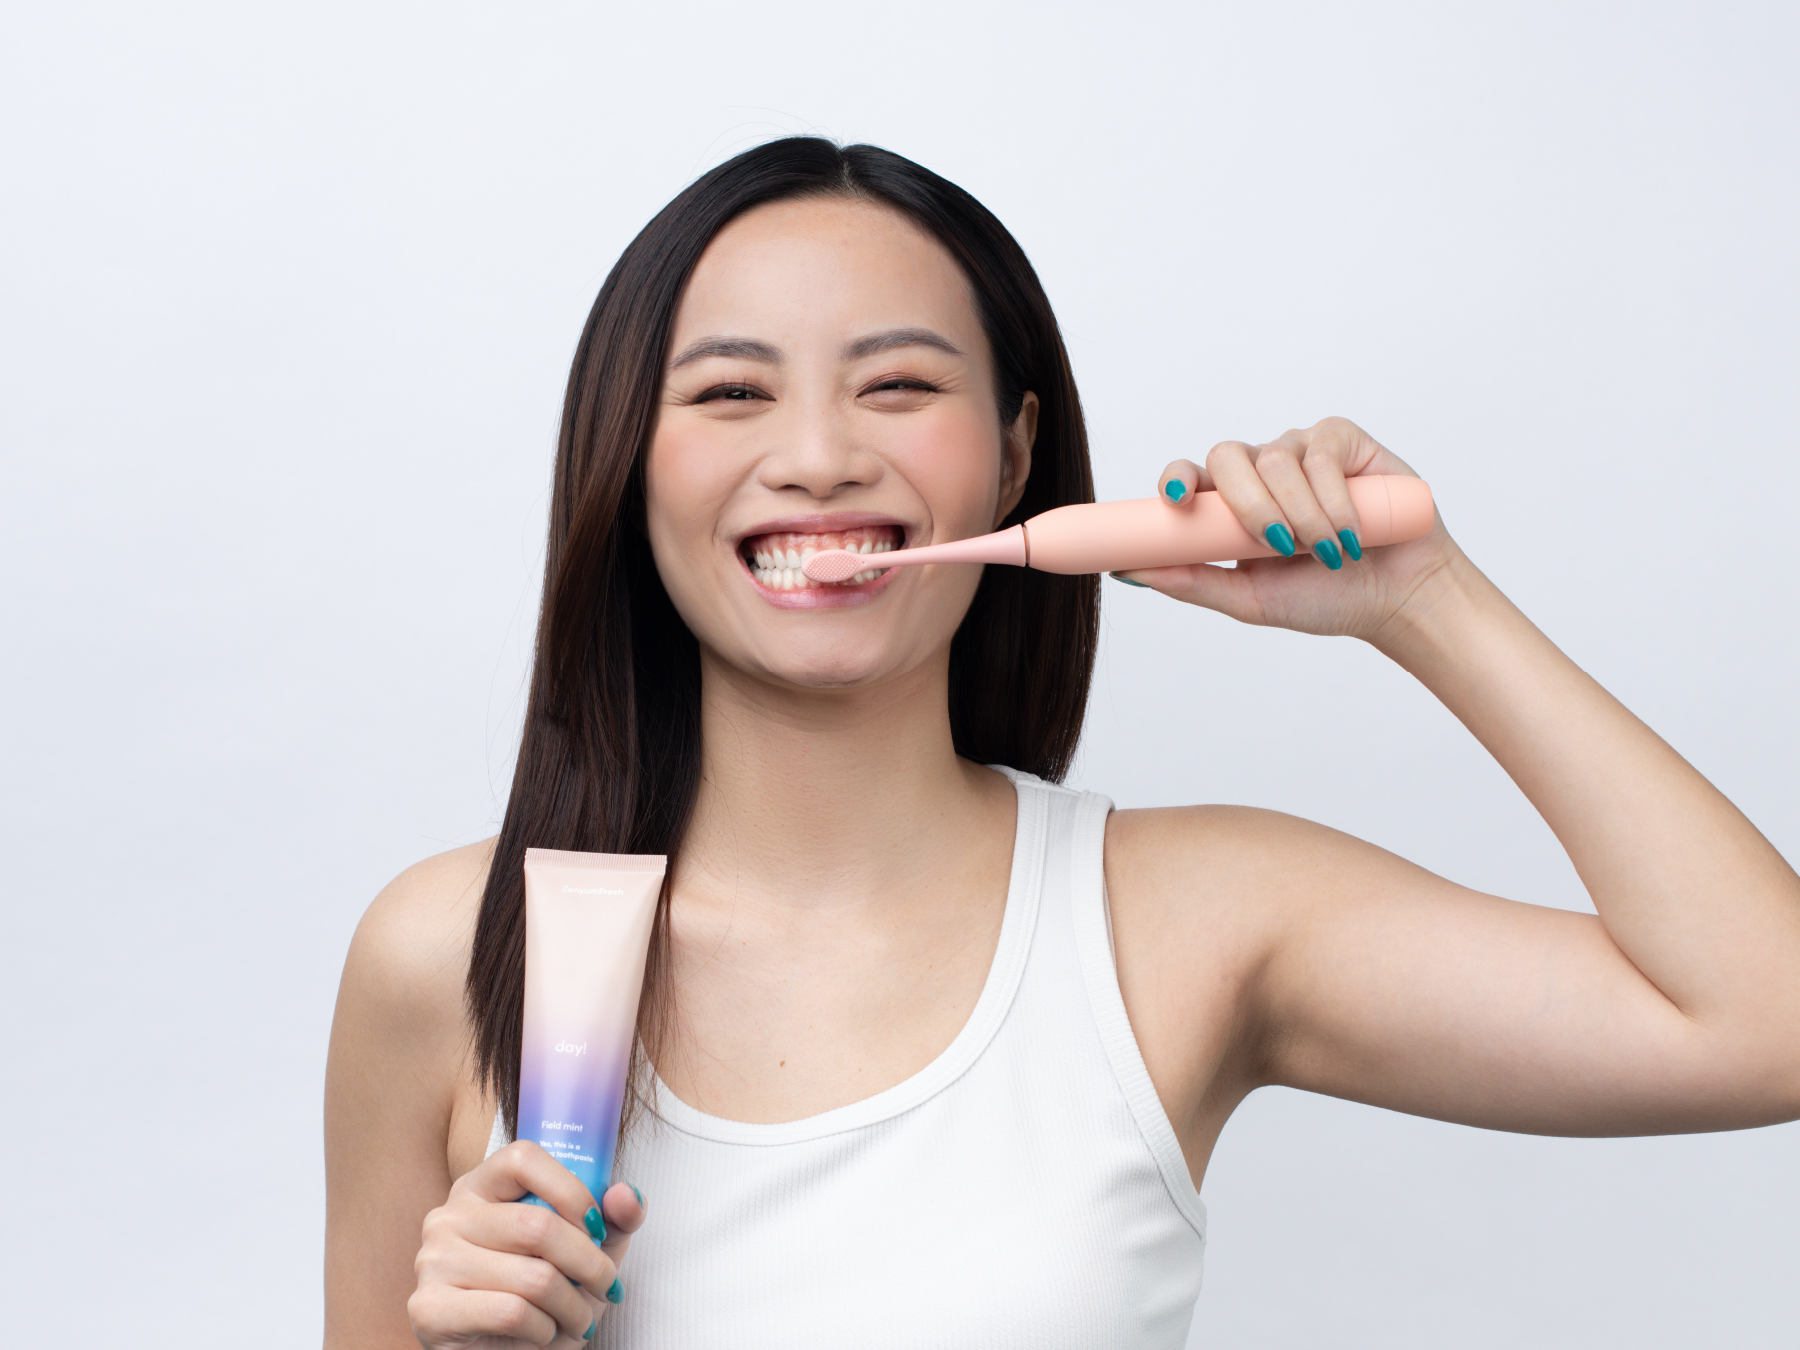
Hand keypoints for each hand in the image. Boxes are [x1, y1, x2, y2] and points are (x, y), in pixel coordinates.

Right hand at [408, 1140, 647, 1348]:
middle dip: (589, 1264)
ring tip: (580, 1320)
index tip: (598, 1227)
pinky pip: (510, 1312)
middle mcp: (449, 1216)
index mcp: (480, 1187)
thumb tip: (627, 1195)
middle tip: (606, 1287)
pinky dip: (543, 1330)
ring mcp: (432, 1261)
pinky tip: (544, 1334)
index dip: (571, 1190)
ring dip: (573, 1307)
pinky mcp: (429, 1308)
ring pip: (531, 1277)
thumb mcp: (585, 1253)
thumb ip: (613, 1220)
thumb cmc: (543, 1299)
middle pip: (537, 1226)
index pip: (523, 1158)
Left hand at [1114, 416, 1453, 639]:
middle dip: (1247, 503)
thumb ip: (1194, 583)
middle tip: (1274, 546)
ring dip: (1300, 515)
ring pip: (1276, 459)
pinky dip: (1333, 499)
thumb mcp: (1250, 601)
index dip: (1175, 479)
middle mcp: (1260, 471)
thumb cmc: (1323, 598)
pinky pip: (1321, 454)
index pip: (1188, 477)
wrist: (1395, 598)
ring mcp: (1300, 451)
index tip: (1174, 500)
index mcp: (1228, 506)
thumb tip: (1129, 572)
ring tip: (1326, 553)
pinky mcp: (1342, 440)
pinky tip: (1352, 532)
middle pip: (1228, 457)